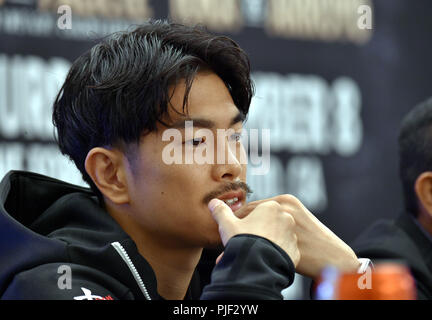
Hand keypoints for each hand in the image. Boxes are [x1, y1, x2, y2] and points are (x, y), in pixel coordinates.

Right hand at [208, 198, 299, 266]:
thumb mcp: (227, 224)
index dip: (244, 222)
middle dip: (256, 233)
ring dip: (266, 244)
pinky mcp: (295, 252)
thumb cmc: (243, 241)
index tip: (237, 232)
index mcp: (271, 206)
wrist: (257, 267)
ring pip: (275, 238)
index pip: (256, 212)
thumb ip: (221, 211)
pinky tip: (263, 261)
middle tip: (244, 244)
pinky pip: (282, 252)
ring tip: (252, 255)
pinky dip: (274, 255)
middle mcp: (286, 218)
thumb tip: (213, 202)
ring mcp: (292, 235)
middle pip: (267, 224)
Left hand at [234, 195, 359, 277]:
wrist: (333, 255)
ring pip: (251, 231)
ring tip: (229, 251)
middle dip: (235, 228)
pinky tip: (244, 259)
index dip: (237, 219)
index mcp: (285, 200)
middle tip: (225, 239)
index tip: (227, 228)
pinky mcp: (285, 241)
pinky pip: (259, 246)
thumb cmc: (312, 239)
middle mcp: (284, 208)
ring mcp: (284, 224)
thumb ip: (276, 215)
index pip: (251, 207)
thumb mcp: (295, 219)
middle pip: (248, 216)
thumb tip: (252, 220)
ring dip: (239, 240)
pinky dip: (249, 252)